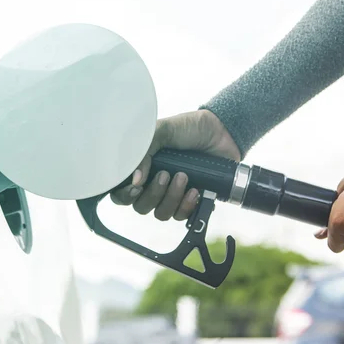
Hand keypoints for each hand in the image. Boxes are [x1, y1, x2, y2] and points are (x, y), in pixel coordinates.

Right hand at [110, 109, 240, 220]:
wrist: (222, 130)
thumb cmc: (190, 127)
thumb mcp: (162, 131)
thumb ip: (143, 152)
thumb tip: (135, 179)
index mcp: (143, 167)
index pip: (122, 192)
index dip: (125, 196)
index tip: (137, 188)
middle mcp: (154, 183)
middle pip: (142, 207)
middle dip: (154, 194)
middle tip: (166, 175)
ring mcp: (173, 193)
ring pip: (162, 214)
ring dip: (172, 198)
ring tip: (184, 177)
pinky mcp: (192, 199)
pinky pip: (183, 216)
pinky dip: (188, 206)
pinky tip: (196, 190)